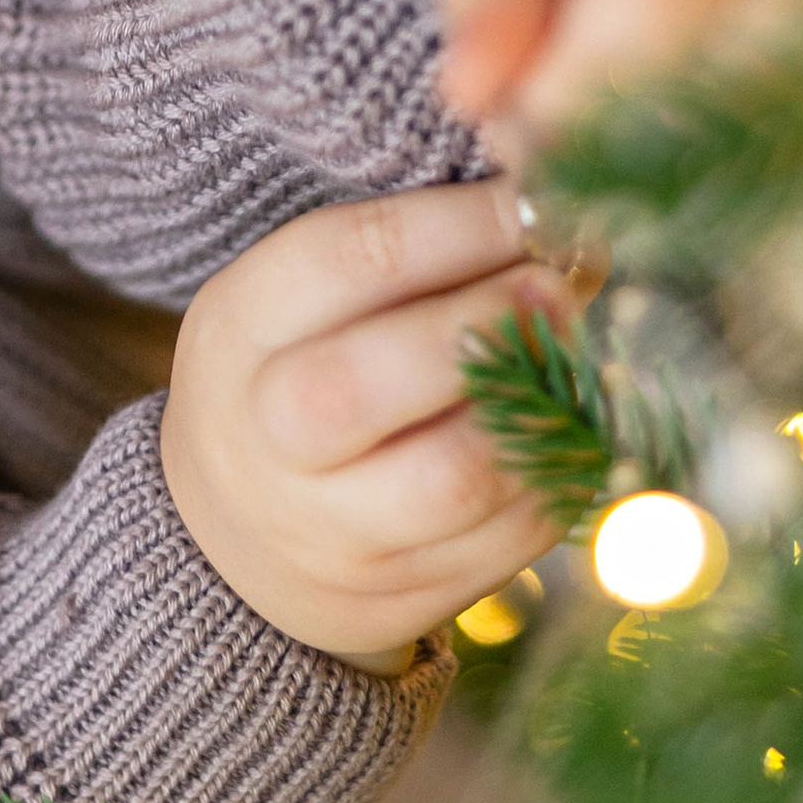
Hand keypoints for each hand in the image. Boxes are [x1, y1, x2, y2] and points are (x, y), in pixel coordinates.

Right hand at [158, 180, 572, 665]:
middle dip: (488, 323)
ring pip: (456, 476)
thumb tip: (555, 218)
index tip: (528, 205)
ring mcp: (330, 531)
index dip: (459, 225)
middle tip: (552, 291)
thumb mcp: (299, 301)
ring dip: (541, 407)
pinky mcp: (399, 597)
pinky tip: (563, 430)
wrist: (234, 544)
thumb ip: (404, 255)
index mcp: (238, 332)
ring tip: (568, 363)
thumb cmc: (290, 379)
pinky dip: (557, 475)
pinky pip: (508, 539)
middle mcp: (266, 438)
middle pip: (373, 380)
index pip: (348, 261)